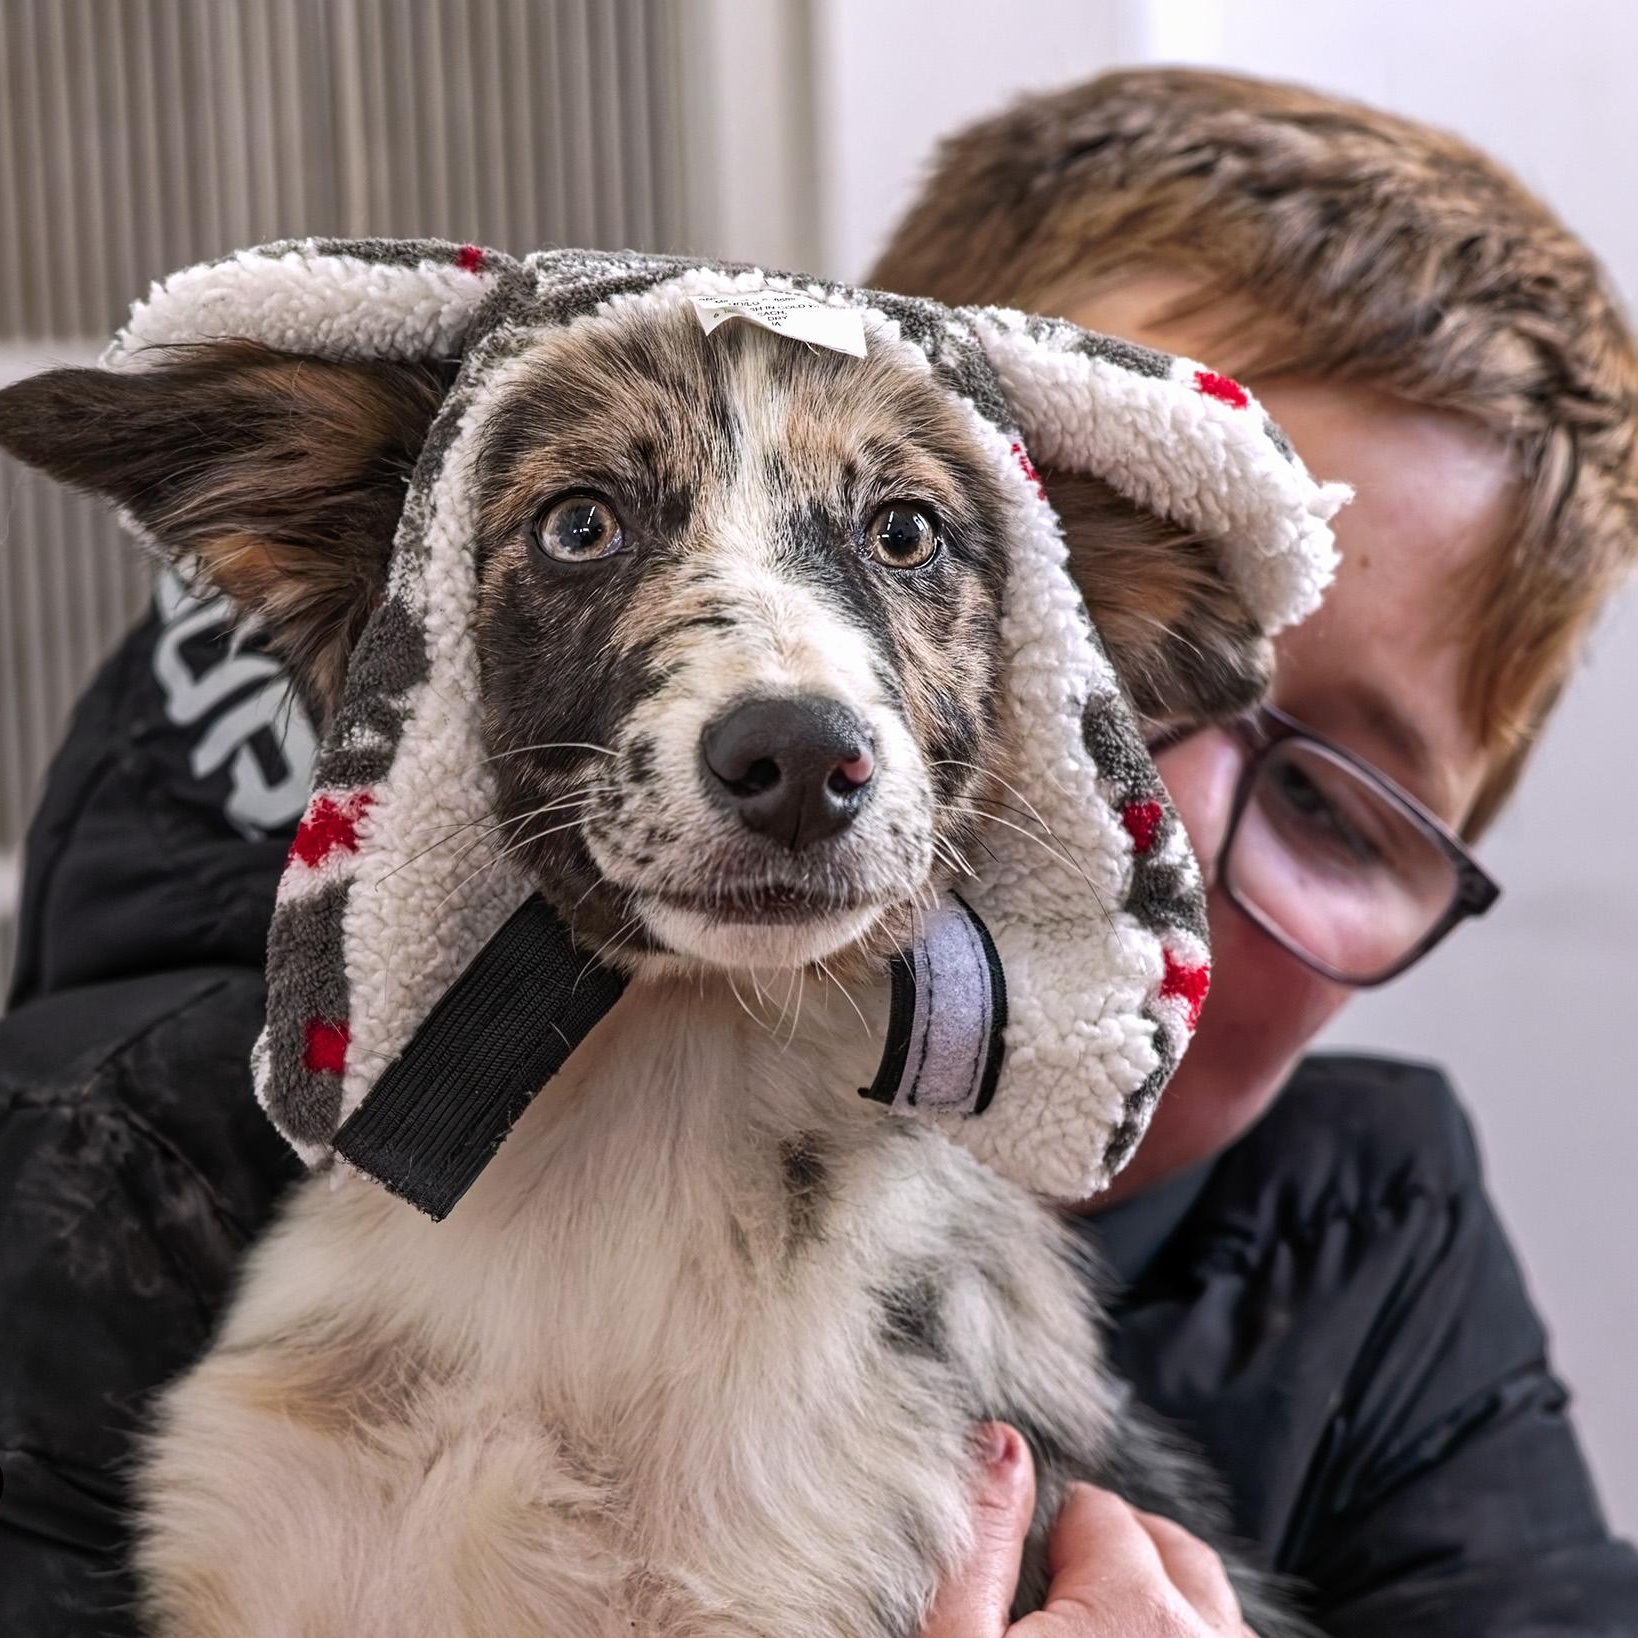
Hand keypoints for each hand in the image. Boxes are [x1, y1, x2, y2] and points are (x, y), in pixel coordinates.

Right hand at [924, 1424, 1255, 1636]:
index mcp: (1138, 1610)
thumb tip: (1000, 1442)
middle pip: (1168, 1552)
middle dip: (1119, 1558)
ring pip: (1216, 1611)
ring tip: (1102, 1629)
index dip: (1052, 1534)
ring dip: (1167, 1607)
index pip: (1097, 1513)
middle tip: (1062, 1595)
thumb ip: (979, 1543)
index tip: (1025, 1571)